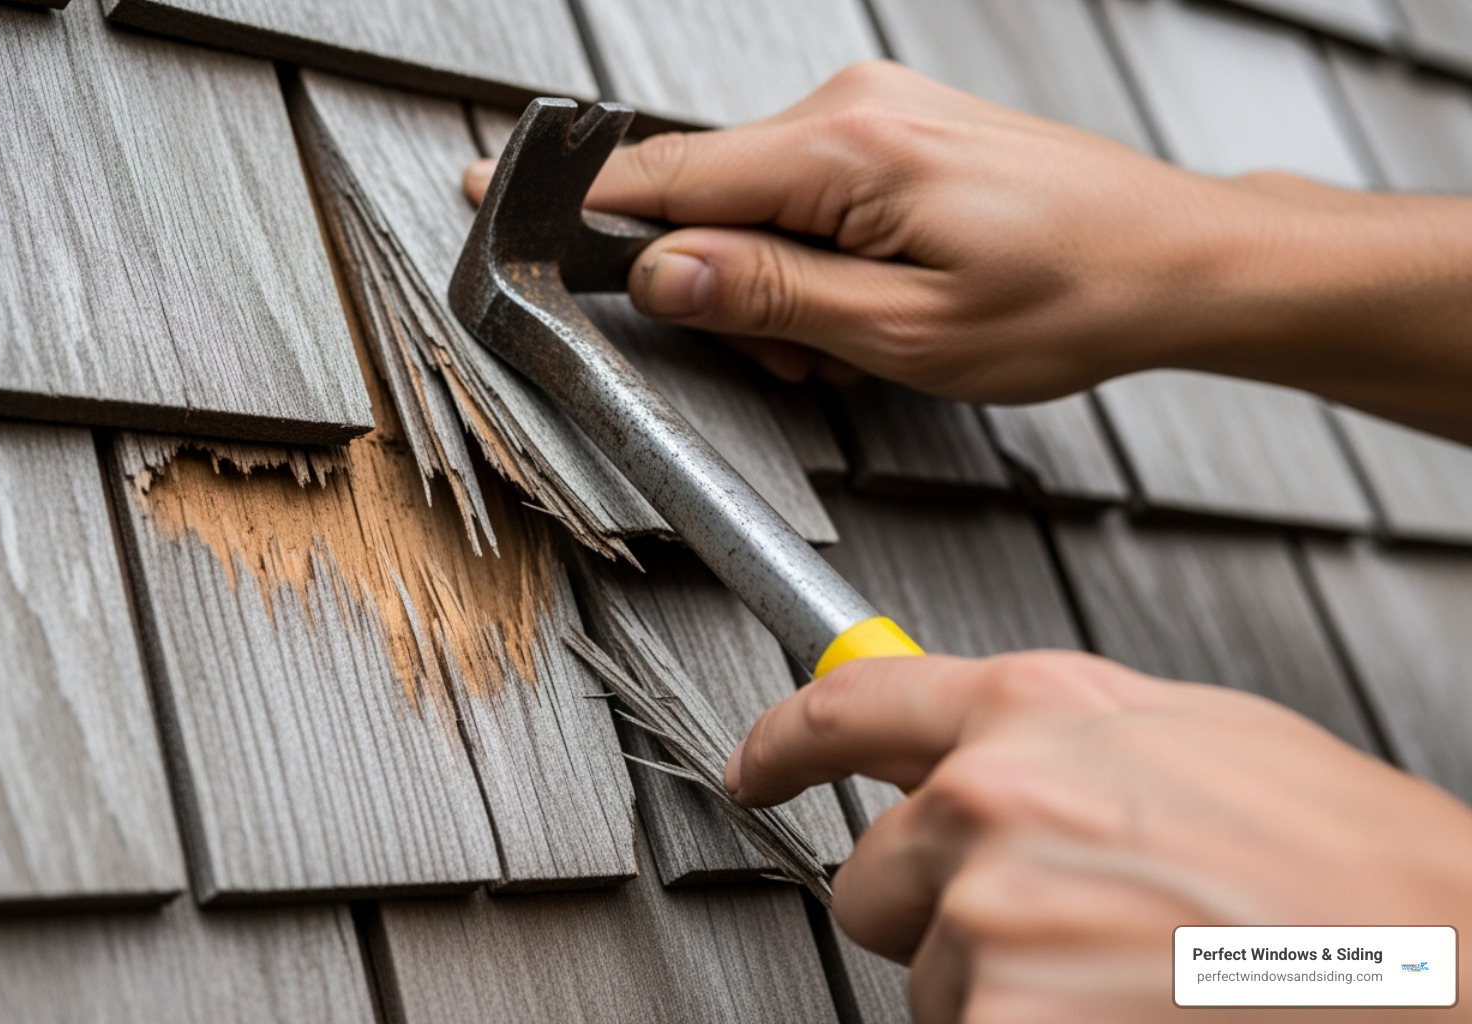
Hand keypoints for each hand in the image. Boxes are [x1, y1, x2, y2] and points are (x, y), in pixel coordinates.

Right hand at [466, 61, 1471, 442]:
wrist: (1175, 259)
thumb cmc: (1071, 297)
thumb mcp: (907, 335)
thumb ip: (772, 300)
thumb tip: (665, 274)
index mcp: (844, 151)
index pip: (667, 175)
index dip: (581, 205)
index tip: (499, 201)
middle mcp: (853, 108)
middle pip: (711, 196)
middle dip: (727, 288)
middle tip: (798, 357)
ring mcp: (880, 112)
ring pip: (762, 203)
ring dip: (780, 284)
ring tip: (857, 341)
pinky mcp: (900, 131)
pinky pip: (812, 192)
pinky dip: (817, 257)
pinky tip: (868, 304)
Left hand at [724, 653, 1471, 1022]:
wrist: (1455, 967)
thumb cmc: (1354, 863)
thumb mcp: (1200, 732)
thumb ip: (1061, 728)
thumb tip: (968, 742)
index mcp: (1034, 713)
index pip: (847, 710)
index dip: (783, 743)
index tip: (754, 768)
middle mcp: (991, 805)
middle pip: (872, 879)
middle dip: (937, 909)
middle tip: (1056, 927)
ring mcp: (990, 927)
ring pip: (928, 980)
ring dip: (1000, 990)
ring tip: (1131, 975)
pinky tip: (1127, 1018)